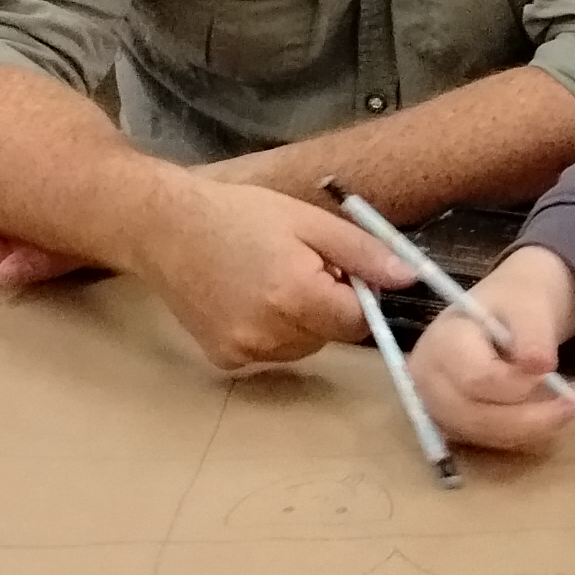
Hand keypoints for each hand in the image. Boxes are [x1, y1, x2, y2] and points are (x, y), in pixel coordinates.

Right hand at [135, 178, 398, 371]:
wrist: (164, 229)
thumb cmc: (240, 215)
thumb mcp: (309, 220)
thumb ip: (363, 252)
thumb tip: (411, 278)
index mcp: (295, 296)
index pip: (359, 320)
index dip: (357, 294)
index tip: (336, 267)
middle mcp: (270, 334)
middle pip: (331, 334)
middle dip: (328, 304)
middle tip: (297, 265)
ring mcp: (244, 352)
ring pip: (303, 346)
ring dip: (301, 320)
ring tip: (269, 279)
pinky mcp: (225, 360)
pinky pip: (271, 352)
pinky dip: (272, 331)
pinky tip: (247, 298)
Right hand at [411, 247, 574, 455]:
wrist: (504, 313)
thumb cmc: (512, 304)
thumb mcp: (527, 303)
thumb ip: (532, 332)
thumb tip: (541, 365)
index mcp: (440, 344)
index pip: (477, 380)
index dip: (519, 382)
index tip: (552, 368)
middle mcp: (430, 384)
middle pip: (481, 417)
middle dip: (536, 413)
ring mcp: (440, 411)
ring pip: (491, 435)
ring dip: (539, 424)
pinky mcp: (458, 428)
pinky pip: (495, 442)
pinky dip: (530, 431)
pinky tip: (554, 410)